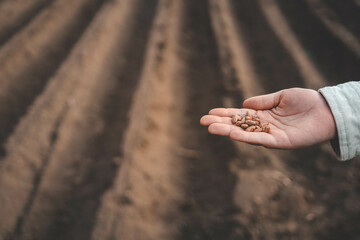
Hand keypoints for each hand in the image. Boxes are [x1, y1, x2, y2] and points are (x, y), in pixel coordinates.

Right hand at [200, 88, 335, 148]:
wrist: (327, 110)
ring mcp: (271, 135)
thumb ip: (263, 101)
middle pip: (238, 126)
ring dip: (227, 131)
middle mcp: (264, 127)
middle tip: (202, 122)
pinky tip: (232, 133)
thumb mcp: (282, 96)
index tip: (209, 113)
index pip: (239, 115)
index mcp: (263, 115)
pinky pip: (260, 140)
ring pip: (245, 134)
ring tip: (211, 128)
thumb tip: (243, 104)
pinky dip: (245, 137)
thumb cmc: (306, 101)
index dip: (225, 114)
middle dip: (220, 124)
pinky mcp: (280, 142)